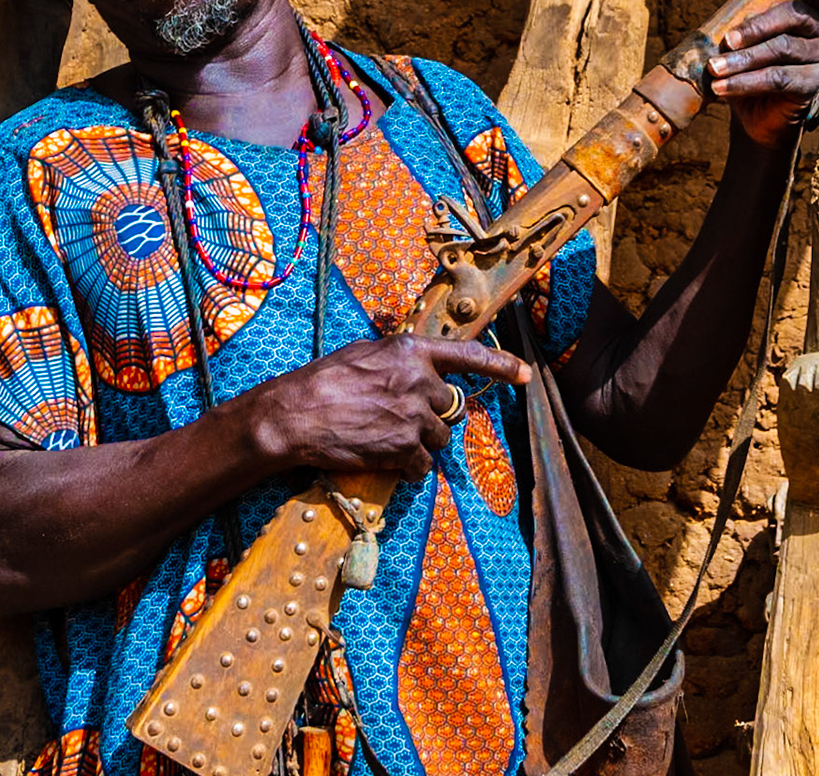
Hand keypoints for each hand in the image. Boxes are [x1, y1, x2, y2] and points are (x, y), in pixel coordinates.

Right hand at [255, 336, 530, 480]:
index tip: (524, 374)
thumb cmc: (323, 381)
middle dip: (432, 416)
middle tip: (399, 418)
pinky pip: (423, 465)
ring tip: (384, 437)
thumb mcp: (364, 354)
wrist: (295, 415)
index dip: (501, 365)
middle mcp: (420, 382)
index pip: (469, 355)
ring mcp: (415, 417)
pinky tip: (384, 458)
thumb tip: (416, 366)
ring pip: (439, 438)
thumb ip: (398, 359)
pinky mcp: (404, 449)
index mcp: (412, 352)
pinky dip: (409, 467)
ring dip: (419, 443)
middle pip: (451, 408)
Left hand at [710, 0, 818, 147]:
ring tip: (715, 68)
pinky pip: (776, 79)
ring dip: (742, 60)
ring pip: (780, 50)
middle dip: (755, 27)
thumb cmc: (754, 65)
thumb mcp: (754, 32)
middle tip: (727, 40)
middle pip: (794, 17)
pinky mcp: (813, 86)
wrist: (756, 115)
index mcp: (813, 12)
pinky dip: (744, 83)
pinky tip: (721, 88)